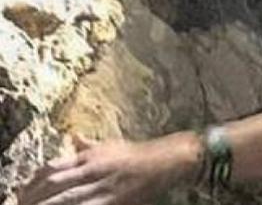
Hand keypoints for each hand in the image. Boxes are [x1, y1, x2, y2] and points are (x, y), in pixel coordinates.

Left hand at [17, 133, 200, 204]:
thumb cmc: (138, 154)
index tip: (23, 192)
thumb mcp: (110, 145)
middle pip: (53, 185)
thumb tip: (73, 136)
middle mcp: (92, 170)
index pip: (52, 168)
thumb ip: (88, 144)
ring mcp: (101, 186)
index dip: (33, 182)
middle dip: (33, 197)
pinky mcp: (112, 201)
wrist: (166, 161)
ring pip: (65, 199)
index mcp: (89, 156)